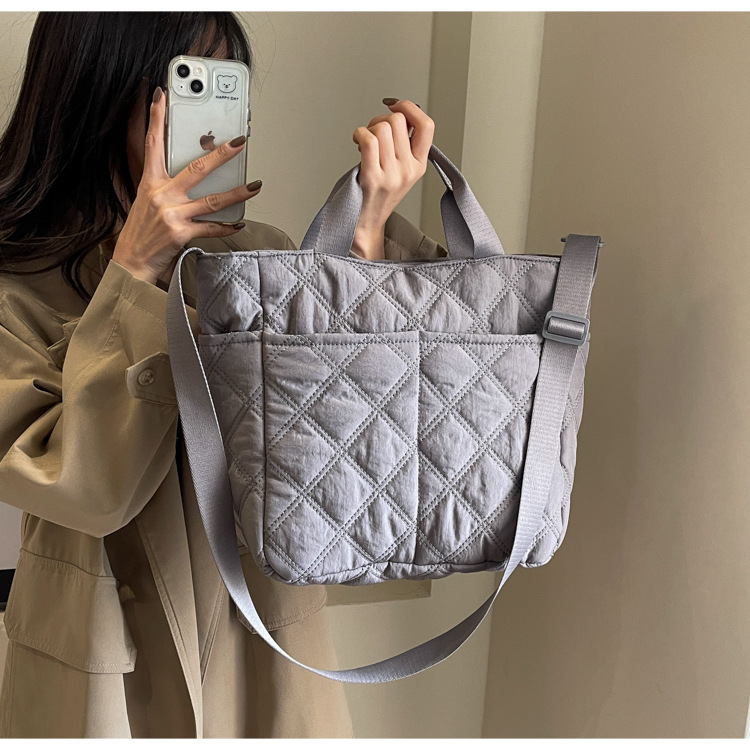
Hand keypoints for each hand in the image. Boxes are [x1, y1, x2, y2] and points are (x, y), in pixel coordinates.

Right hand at [112, 86, 262, 284]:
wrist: (131, 262)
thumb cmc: (141, 232)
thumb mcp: (145, 201)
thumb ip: (165, 186)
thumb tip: (190, 174)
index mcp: (150, 183)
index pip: (152, 144)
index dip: (155, 118)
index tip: (161, 96)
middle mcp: (161, 195)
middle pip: (196, 169)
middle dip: (221, 154)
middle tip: (239, 143)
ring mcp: (172, 215)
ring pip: (212, 200)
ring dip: (237, 193)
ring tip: (255, 186)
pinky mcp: (181, 234)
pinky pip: (211, 228)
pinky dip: (228, 226)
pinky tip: (239, 222)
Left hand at [351, 98, 434, 258]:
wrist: (365, 223)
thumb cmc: (377, 194)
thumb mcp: (400, 170)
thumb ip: (404, 144)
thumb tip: (401, 111)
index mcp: (419, 165)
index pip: (427, 126)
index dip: (410, 107)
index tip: (397, 104)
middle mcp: (409, 170)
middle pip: (398, 121)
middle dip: (381, 119)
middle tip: (373, 132)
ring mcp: (392, 174)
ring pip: (383, 127)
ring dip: (369, 127)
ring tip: (364, 141)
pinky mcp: (373, 178)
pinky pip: (369, 140)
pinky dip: (360, 133)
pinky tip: (357, 141)